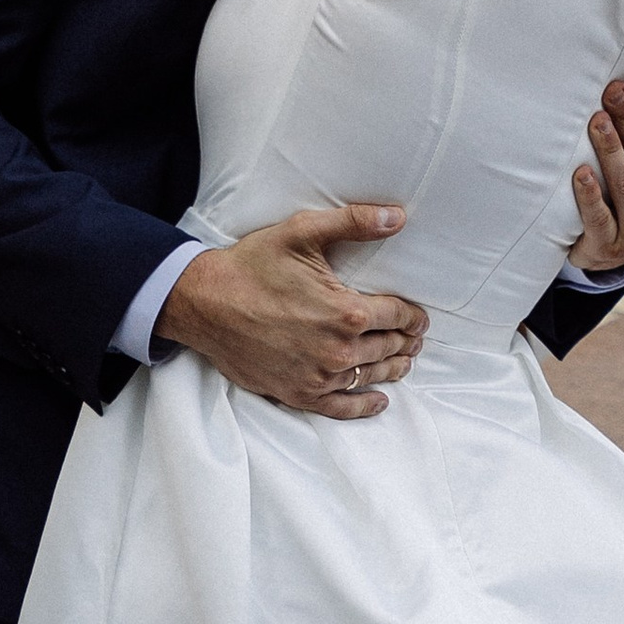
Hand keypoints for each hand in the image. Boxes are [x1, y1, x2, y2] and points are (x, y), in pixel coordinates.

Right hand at [154, 203, 426, 417]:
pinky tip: (379, 400)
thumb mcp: (302, 232)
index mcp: (347, 312)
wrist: (204, 304)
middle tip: (413, 338)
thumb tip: (397, 216)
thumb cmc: (251, 266)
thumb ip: (353, 223)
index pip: (399, 316)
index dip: (414, 316)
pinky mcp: (298, 394)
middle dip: (405, 341)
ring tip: (403, 362)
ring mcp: (319, 377)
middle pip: (389, 348)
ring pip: (371, 377)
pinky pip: (342, 407)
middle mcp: (339, 350)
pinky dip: (365, 405)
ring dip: (392, 368)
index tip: (419, 317)